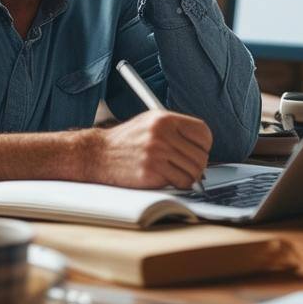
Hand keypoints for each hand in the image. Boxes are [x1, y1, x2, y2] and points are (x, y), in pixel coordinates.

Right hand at [86, 109, 212, 189]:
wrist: (98, 154)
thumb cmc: (126, 141)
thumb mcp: (150, 123)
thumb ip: (175, 131)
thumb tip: (202, 149)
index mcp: (165, 119)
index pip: (203, 132)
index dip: (204, 146)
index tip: (199, 152)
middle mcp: (162, 134)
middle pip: (201, 155)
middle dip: (198, 166)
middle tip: (189, 168)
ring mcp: (156, 153)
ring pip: (194, 171)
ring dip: (189, 177)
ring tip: (177, 174)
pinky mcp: (151, 171)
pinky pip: (181, 182)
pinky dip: (179, 184)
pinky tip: (168, 179)